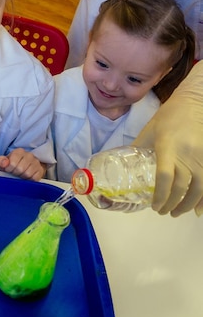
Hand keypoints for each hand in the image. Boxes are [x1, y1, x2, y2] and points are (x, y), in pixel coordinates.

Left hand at [0, 148, 45, 180]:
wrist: (24, 167)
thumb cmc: (12, 165)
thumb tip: (4, 163)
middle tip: (15, 173)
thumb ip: (1, 161)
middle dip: (16, 173)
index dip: (9, 169)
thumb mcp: (4, 162)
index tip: (8, 170)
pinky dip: (29, 180)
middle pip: (20, 169)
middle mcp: (29, 155)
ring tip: (20, 175)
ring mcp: (36, 162)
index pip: (13, 163)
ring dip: (22, 177)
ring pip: (28, 174)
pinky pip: (34, 178)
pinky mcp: (41, 170)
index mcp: (19, 151)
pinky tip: (26, 178)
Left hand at [133, 62, 202, 216]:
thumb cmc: (168, 117)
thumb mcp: (149, 131)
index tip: (154, 206)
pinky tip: (198, 210)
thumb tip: (122, 165)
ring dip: (187, 204)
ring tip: (176, 212)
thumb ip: (137, 148)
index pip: (164, 177)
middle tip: (162, 212)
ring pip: (198, 188)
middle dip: (171, 203)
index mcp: (168, 148)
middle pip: (181, 186)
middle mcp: (187, 155)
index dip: (160, 194)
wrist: (195, 103)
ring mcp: (201, 158)